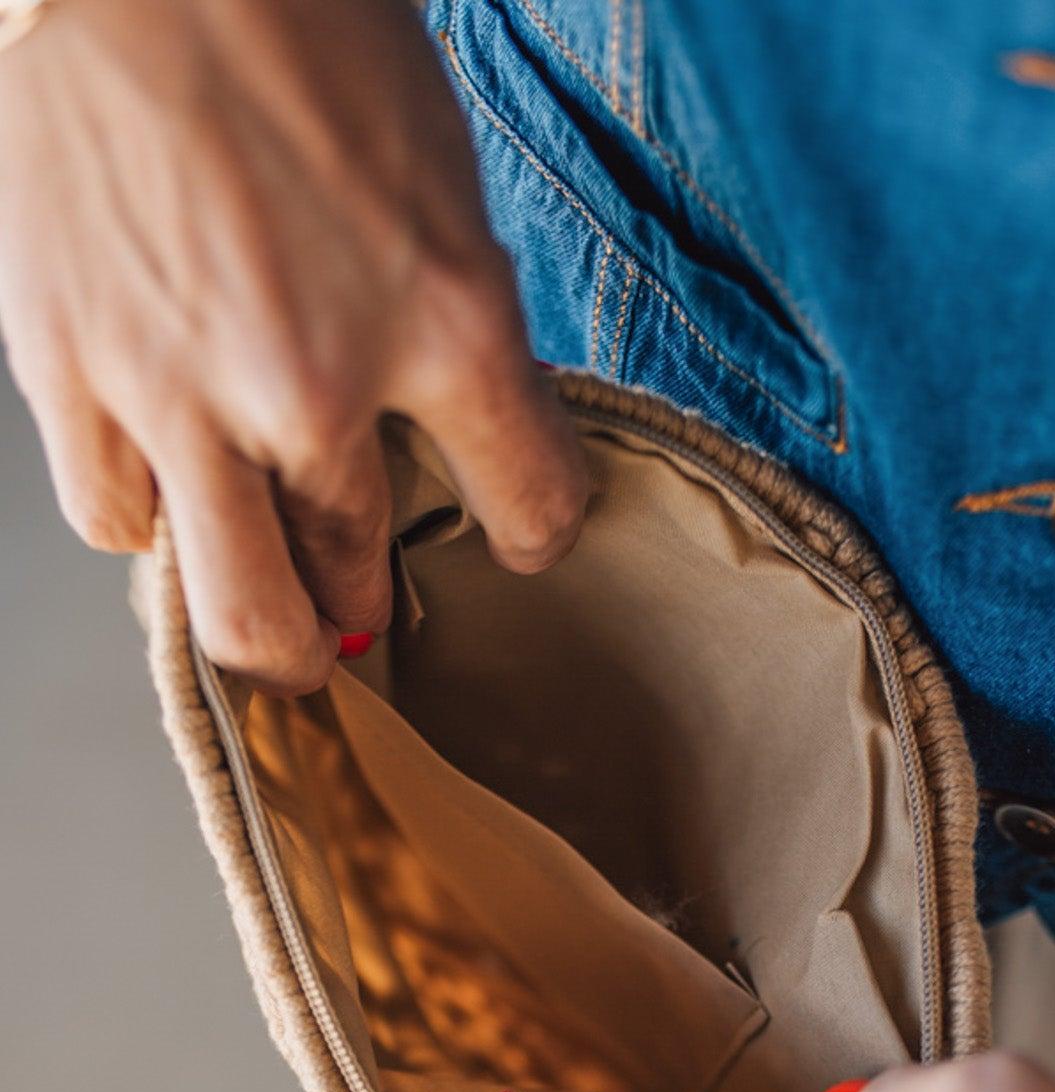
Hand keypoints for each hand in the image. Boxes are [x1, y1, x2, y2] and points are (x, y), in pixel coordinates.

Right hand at [0, 0, 585, 692]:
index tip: (521, 532)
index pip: (531, 505)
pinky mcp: (69, 370)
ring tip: (274, 589)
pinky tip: (170, 480)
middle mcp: (315, 386)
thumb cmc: (292, 21)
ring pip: (237, 611)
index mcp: (447, 320)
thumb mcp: (431, 170)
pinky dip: (151, 522)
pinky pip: (119, 523)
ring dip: (269, 618)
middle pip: (356, 586)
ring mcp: (181, 392)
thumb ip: (445, 320)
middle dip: (367, 608)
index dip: (534, 530)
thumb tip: (438, 422)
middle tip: (361, 605)